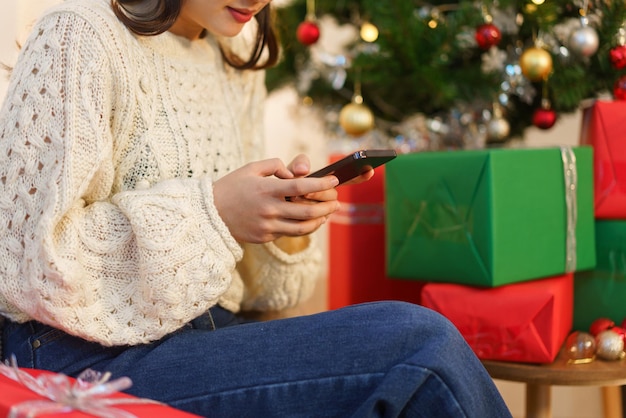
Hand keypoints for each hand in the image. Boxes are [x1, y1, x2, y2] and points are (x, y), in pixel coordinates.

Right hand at [213, 157, 339, 243]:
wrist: (210, 214)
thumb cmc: (231, 187)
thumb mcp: (250, 168)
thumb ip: (274, 166)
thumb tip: (292, 174)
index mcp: (267, 189)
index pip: (301, 186)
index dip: (321, 184)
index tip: (334, 181)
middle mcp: (270, 209)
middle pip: (307, 211)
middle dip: (327, 207)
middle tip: (337, 202)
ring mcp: (268, 226)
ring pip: (302, 228)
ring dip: (319, 221)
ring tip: (327, 215)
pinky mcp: (265, 237)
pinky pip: (288, 233)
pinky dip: (302, 228)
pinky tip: (309, 222)